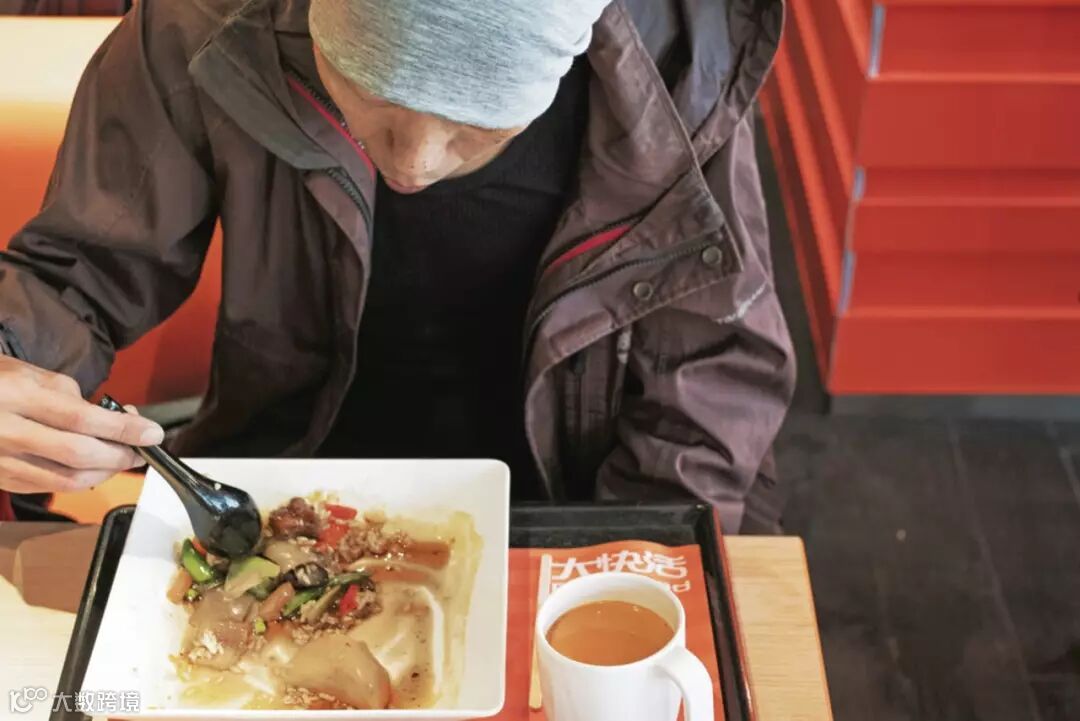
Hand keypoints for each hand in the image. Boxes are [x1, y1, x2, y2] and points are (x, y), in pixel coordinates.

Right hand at [0, 355, 163, 492]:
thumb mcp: (29, 373)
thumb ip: (72, 397)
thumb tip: (115, 419)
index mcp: (15, 395)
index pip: (81, 419)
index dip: (123, 429)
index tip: (152, 433)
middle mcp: (4, 431)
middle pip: (77, 455)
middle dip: (119, 456)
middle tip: (141, 450)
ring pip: (65, 480)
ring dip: (104, 473)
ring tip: (122, 459)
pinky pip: (48, 487)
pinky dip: (78, 481)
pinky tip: (93, 468)